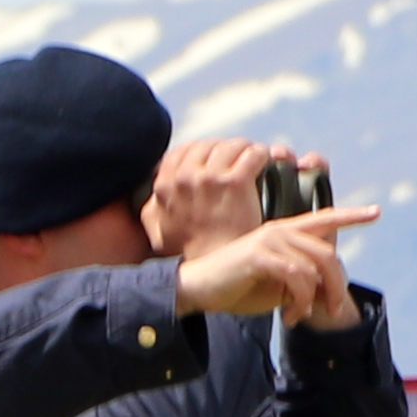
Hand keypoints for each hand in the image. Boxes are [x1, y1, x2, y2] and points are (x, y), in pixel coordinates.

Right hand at [146, 137, 285, 258]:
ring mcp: (211, 178)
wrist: (214, 271)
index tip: (213, 159)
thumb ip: (152, 207)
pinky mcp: (235, 183)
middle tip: (236, 157)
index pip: (183, 151)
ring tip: (251, 157)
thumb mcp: (157, 230)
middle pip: (208, 145)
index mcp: (166, 184)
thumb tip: (153, 194)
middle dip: (223, 149)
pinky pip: (252, 155)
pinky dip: (260, 154)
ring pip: (231, 145)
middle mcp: (186, 176)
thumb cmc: (189, 254)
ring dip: (243, 149)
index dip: (201, 152)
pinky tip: (264, 161)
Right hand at [171, 203, 376, 325]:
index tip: (375, 212)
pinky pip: (297, 276)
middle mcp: (280, 230)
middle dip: (337, 287)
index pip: (324, 219)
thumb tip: (327, 292)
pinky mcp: (260, 255)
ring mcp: (270, 240)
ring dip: (314, 299)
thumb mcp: (277, 285)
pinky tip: (290, 315)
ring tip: (298, 316)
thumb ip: (302, 281)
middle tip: (332, 311)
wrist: (198, 290)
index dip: (351, 215)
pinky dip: (300, 300)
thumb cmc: (237, 288)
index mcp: (285, 232)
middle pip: (328, 254)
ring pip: (315, 268)